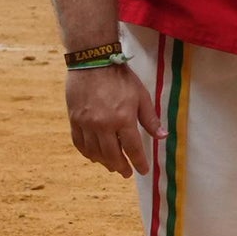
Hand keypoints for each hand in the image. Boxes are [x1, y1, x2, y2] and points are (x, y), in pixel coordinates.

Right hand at [66, 64, 155, 178]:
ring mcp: (86, 124)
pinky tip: (94, 156)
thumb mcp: (141, 95)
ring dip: (104, 162)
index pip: (133, 148)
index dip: (139, 162)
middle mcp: (103, 125)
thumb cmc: (120, 77)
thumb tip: (163, 136)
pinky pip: (79, 143)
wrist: (92, 62)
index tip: (143, 170)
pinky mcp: (74, 120)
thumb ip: (150, 119)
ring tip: (112, 166)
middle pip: (112, 155)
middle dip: (121, 167)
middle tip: (126, 173)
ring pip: (95, 152)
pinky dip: (87, 153)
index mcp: (123, 119)